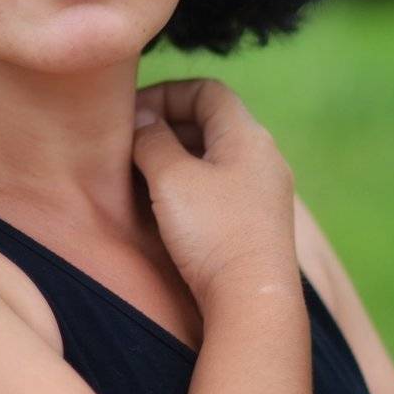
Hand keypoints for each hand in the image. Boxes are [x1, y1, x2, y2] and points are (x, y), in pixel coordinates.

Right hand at [131, 77, 299, 310]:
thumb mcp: (171, 178)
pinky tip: (164, 206)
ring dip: (175, 158)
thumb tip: (143, 119)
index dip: (166, 93)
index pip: (206, 90)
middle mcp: (263, 157)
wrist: (253, 303)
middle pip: (210, 121)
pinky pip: (219, 187)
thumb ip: (152, 139)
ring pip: (213, 157)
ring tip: (140, 174)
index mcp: (248, 135)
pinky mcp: (257, 223)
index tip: (133, 113)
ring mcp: (263, 192)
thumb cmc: (213, 234)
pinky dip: (189, 185)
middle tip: (130, 143)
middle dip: (166, 126)